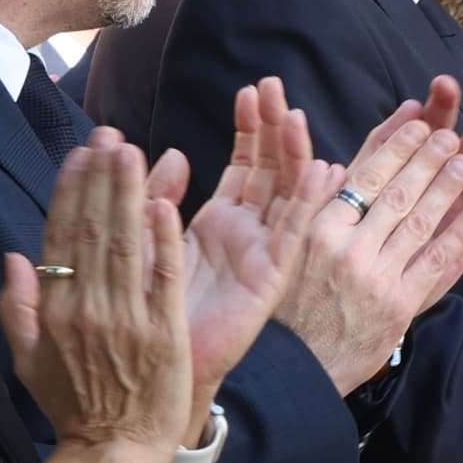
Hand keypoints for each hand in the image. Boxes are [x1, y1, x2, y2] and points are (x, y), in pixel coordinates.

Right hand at [1, 131, 196, 454]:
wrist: (113, 453)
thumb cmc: (74, 407)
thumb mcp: (29, 357)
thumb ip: (19, 305)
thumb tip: (13, 255)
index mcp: (54, 310)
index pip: (60, 237)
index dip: (71, 191)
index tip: (81, 154)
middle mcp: (85, 309)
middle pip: (91, 230)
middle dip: (101, 178)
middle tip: (110, 135)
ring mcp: (125, 321)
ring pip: (125, 245)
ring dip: (128, 194)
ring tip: (133, 151)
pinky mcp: (163, 335)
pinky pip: (162, 279)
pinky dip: (162, 241)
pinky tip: (165, 203)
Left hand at [174, 81, 328, 405]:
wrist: (157, 376)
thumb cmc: (149, 319)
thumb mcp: (146, 243)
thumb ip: (156, 199)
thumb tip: (173, 154)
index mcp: (219, 226)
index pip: (244, 167)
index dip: (249, 129)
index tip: (249, 92)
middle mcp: (247, 236)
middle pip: (269, 171)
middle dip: (271, 128)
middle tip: (271, 85)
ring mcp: (263, 255)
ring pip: (286, 193)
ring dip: (292, 152)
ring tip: (291, 112)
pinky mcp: (271, 277)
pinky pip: (295, 231)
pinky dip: (307, 198)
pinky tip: (316, 165)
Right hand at [273, 81, 462, 391]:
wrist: (295, 364)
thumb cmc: (288, 302)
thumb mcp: (289, 249)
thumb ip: (313, 207)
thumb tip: (331, 164)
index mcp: (319, 228)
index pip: (364, 176)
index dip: (397, 146)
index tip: (418, 123)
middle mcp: (347, 248)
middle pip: (397, 192)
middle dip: (428, 159)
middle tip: (451, 134)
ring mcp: (375, 276)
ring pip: (420, 221)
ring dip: (448, 187)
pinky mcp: (399, 303)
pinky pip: (435, 260)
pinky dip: (458, 233)